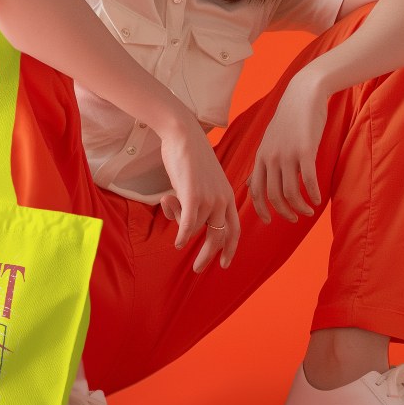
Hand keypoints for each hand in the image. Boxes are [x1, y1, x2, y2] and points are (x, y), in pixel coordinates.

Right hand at [157, 117, 240, 273]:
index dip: (230, 248)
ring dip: (179, 221)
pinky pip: (187, 225)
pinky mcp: (194, 196)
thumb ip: (198, 204)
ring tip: (169, 200)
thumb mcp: (201, 182)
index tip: (224, 263)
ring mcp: (209, 199)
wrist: (184, 135)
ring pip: (195, 227)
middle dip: (208, 256)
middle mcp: (223, 200)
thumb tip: (186, 227)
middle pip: (218, 237)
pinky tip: (178, 242)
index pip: (235, 229)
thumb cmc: (189, 157)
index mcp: (228, 196)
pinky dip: (182, 235)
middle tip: (197, 269)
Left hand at [247, 74, 327, 222]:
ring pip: (291, 192)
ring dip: (300, 207)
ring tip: (309, 210)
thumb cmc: (289, 119)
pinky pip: (309, 180)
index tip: (270, 221)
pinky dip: (313, 194)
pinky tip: (318, 200)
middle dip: (284, 212)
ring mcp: (287, 154)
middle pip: (273, 196)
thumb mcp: (270, 141)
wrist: (303, 94)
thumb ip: (262, 164)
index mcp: (261, 157)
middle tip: (294, 218)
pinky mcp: (305, 150)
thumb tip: (249, 185)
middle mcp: (271, 158)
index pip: (255, 191)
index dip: (261, 209)